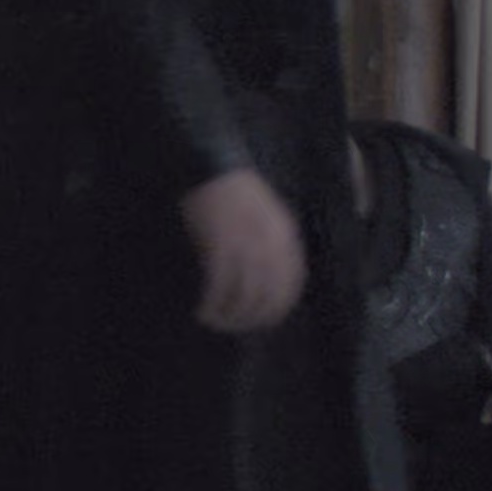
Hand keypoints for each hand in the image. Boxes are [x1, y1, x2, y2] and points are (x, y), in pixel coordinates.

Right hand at [181, 171, 306, 334]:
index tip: (259, 320)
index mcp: (285, 236)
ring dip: (227, 316)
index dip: (276, 308)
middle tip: (231, 326)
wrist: (210, 164)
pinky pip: (218, 287)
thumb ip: (272, 245)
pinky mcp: (220, 246)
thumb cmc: (233, 189)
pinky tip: (201, 309)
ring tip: (212, 320)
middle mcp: (271, 245)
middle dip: (249, 318)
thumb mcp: (266, 215)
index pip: (290, 285)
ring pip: (243, 297)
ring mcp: (246, 246)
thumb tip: (265, 281)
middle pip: (267, 296)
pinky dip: (210, 304)